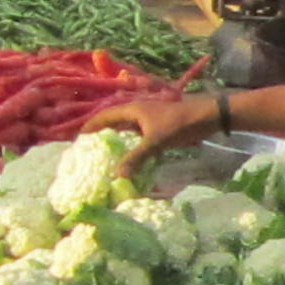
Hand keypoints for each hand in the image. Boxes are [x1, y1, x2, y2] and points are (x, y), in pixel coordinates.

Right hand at [83, 96, 227, 175]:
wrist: (207, 118)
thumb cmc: (179, 124)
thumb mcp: (155, 141)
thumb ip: (136, 158)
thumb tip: (117, 175)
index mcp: (131, 110)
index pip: (103, 117)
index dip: (90, 127)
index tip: (77, 141)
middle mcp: (136, 113)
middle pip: (113, 124)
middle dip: (101, 136)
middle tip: (88, 153)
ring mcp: (147, 121)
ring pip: (126, 132)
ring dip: (117, 143)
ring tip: (104, 159)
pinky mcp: (158, 130)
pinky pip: (139, 139)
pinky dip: (132, 149)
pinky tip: (129, 161)